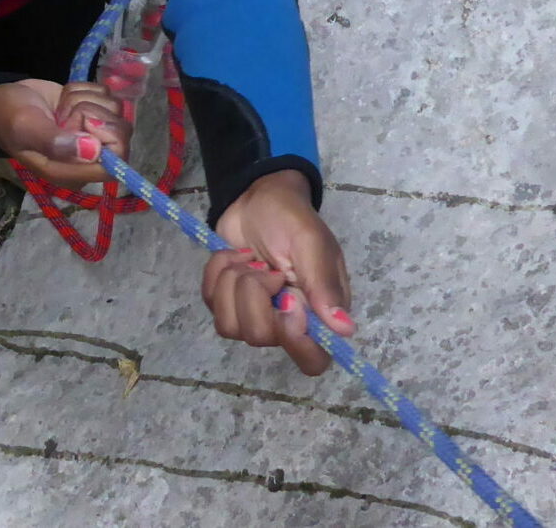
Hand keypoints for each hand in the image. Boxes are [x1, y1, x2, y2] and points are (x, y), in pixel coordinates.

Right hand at [0, 77, 130, 186]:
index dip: (105, 137)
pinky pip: (107, 95)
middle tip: (65, 113)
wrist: (0, 99)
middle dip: (93, 112)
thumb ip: (55, 142)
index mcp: (72, 172)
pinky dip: (86, 89)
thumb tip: (93, 150)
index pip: (115, 163)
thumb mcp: (25, 128)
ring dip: (86, 99)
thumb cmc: (8, 117)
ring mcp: (93, 133)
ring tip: (60, 107)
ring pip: (115, 110)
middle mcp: (88, 157)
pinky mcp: (93, 112)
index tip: (82, 120)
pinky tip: (65, 98)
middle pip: (121, 134)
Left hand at [202, 170, 352, 375]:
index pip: (312, 360)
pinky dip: (217, 273)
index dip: (295, 342)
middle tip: (265, 267)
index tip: (285, 300)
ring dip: (233, 282)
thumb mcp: (312, 242)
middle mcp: (286, 320)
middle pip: (260, 337)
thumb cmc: (292, 217)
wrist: (257, 195)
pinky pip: (211, 303)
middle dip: (254, 294)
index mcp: (318, 314)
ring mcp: (253, 311)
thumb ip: (324, 284)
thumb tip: (344, 330)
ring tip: (248, 259)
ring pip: (229, 326)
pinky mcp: (226, 299)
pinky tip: (233, 256)